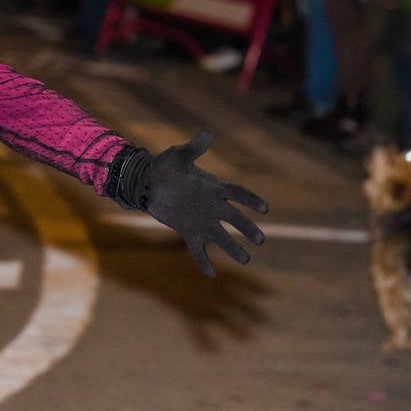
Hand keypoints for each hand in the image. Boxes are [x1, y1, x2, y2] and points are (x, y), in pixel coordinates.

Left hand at [118, 133, 267, 276]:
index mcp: (214, 187)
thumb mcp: (178, 156)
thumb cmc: (164, 166)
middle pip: (234, 218)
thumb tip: (207, 135)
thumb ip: (193, 149)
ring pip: (221, 237)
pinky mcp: (188, 231)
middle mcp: (212, 206)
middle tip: (260, 239)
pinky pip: (198, 249)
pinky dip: (203, 262)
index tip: (263, 208)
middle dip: (247, 228)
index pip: (238, 194)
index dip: (251, 200)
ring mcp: (201, 220)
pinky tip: (211, 275)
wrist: (146, 182)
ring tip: (246, 260)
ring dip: (233, 248)